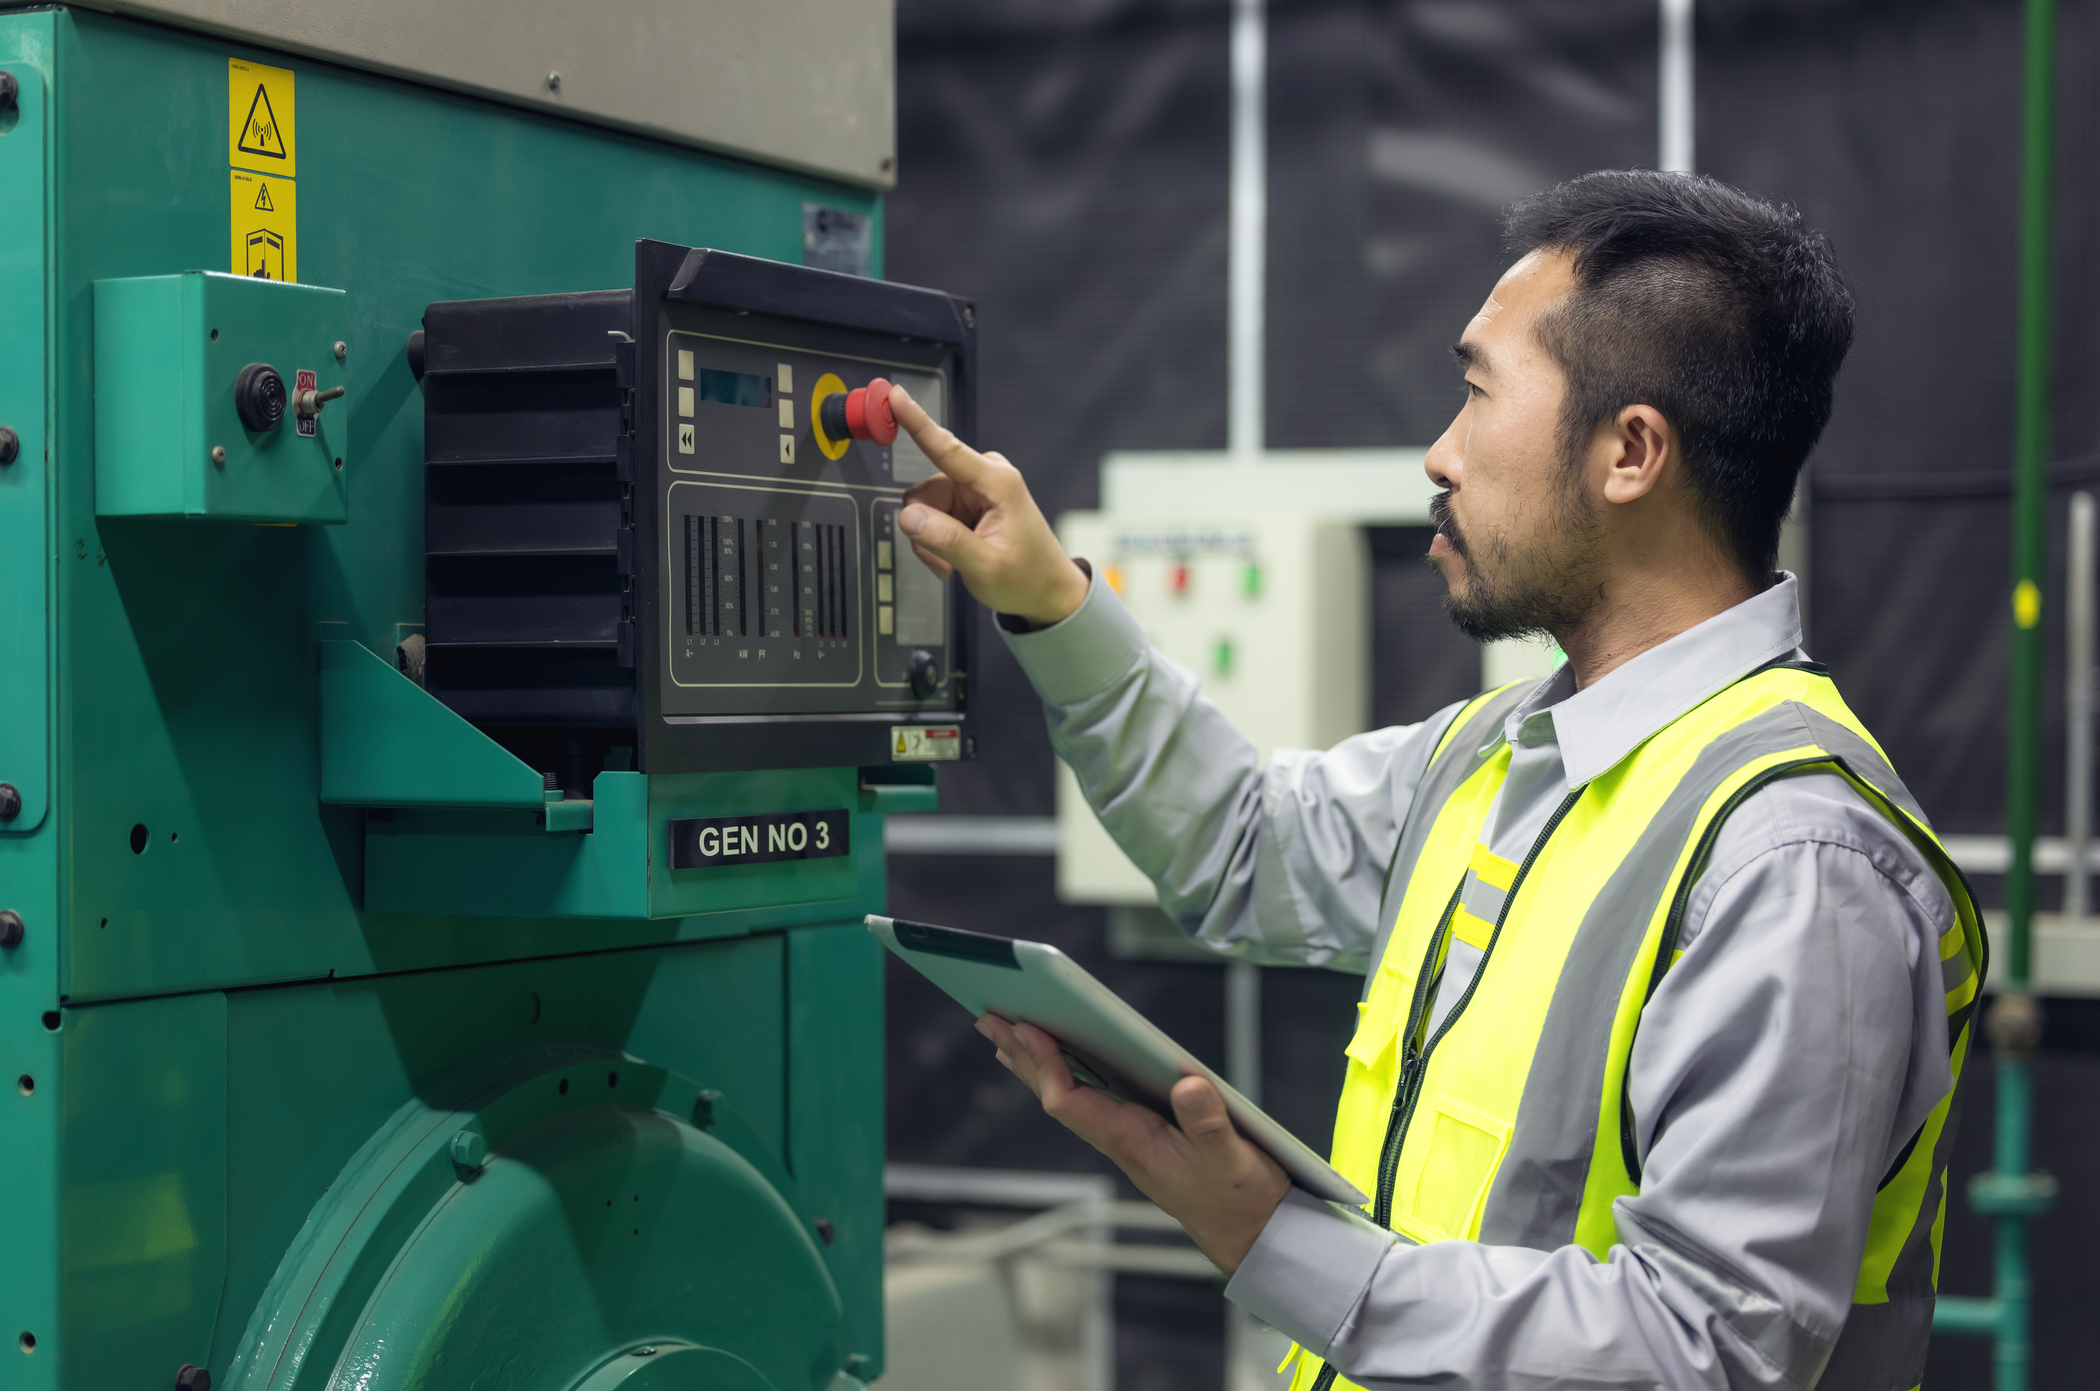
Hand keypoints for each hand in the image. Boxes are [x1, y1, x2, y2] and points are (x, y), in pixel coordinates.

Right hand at [890, 385, 1090, 627]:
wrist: (1046, 591)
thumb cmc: (1027, 577)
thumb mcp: (986, 566)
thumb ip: (946, 540)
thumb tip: (909, 517)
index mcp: (997, 483)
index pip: (946, 448)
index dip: (916, 420)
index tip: (896, 396)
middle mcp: (985, 478)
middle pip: (926, 491)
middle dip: (926, 529)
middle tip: (943, 560)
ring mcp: (975, 490)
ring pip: (924, 507)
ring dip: (930, 540)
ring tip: (953, 562)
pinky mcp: (968, 503)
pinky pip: (932, 516)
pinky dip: (936, 542)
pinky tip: (954, 559)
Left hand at [976, 1013, 1289, 1272]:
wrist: (1250, 1236)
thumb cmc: (1241, 1200)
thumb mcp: (1234, 1161)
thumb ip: (1210, 1125)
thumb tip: (1187, 1082)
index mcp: (1133, 1144)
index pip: (1070, 1102)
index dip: (1046, 1064)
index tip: (1026, 1027)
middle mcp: (1120, 1141)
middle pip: (1056, 1095)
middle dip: (1023, 1056)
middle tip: (988, 1018)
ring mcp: (1127, 1139)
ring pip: (1069, 1096)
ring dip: (1037, 1064)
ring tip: (1006, 1034)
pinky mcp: (1141, 1135)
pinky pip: (1092, 1099)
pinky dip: (1070, 1073)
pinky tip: (1061, 1060)